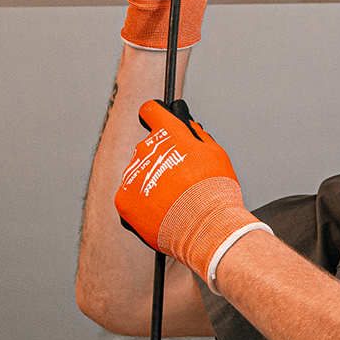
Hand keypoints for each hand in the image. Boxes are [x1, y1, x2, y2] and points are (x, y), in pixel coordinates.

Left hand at [115, 99, 266, 276]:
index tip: (156, 119)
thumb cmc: (214, 193)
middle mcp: (146, 149)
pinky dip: (141, 203)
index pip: (151, 111)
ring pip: (139, 173)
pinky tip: (160, 211)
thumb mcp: (216, 154)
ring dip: (151, 182)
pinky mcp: (123, 200)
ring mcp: (132, 175)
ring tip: (172, 200)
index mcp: (168, 134)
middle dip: (160, 159)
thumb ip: (198, 136)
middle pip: (147, 148)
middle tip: (179, 179)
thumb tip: (189, 128)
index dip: (155, 114)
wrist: (205, 228)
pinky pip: (129, 196)